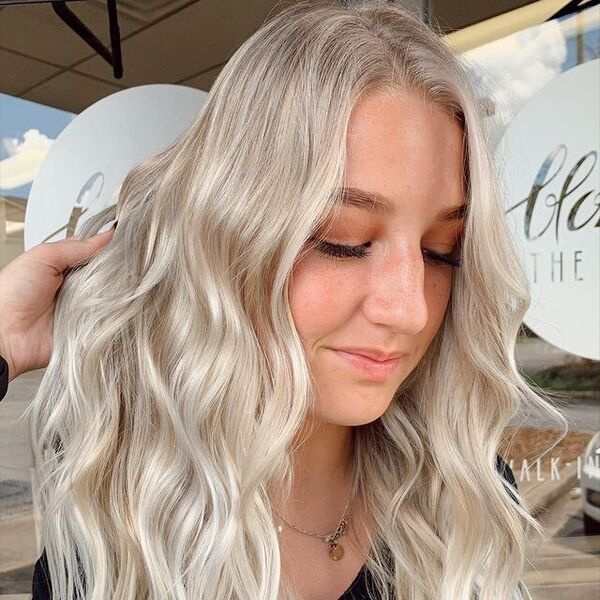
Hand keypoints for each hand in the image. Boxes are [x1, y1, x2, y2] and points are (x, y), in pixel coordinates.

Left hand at [0, 227, 115, 381]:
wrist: (4, 335)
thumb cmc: (11, 294)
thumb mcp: (42, 257)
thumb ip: (75, 247)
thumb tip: (106, 236)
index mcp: (65, 267)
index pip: (96, 254)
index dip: (111, 248)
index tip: (128, 243)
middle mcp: (77, 288)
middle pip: (109, 275)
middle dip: (118, 270)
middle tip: (128, 266)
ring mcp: (84, 309)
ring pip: (113, 297)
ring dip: (118, 293)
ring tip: (123, 287)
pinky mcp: (89, 330)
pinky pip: (110, 321)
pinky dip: (115, 316)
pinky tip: (121, 308)